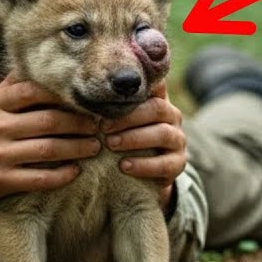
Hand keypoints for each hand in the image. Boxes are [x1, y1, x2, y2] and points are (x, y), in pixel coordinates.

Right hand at [0, 75, 101, 236]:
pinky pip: (40, 178)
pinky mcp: (2, 180)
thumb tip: (38, 64)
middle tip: (100, 125)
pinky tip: (76, 170)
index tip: (86, 98)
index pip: (35, 91)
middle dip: (80, 123)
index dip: (65, 95)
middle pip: (49, 121)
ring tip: (95, 146)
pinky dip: (63, 175)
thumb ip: (11, 87)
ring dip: (78, 148)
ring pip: (49, 149)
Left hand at [101, 81, 186, 209]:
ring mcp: (178, 139)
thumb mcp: (115, 121)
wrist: (139, 176)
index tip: (108, 96)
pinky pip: (166, 163)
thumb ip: (108, 105)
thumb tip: (81, 86)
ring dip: (135, 138)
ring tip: (111, 144)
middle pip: (157, 108)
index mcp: (158, 100)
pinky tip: (124, 166)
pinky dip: (144, 165)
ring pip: (163, 133)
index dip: (135, 89)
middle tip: (103, 127)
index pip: (154, 85)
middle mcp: (172, 116)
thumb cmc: (120, 140)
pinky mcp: (179, 163)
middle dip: (128, 117)